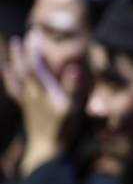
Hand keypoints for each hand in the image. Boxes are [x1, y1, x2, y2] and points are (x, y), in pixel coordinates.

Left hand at [8, 30, 81, 176]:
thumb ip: (73, 88)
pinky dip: (10, 77)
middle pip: (24, 66)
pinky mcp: (26, 107)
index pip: (36, 64)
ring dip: (14, 59)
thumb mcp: (72, 109)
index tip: (35, 33)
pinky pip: (14, 87)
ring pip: (16, 74)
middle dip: (24, 49)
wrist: (46, 151)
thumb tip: (73, 68)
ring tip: (12, 46)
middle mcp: (31, 92)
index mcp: (41, 90)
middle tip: (28, 34)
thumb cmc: (62, 130)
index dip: (35, 48)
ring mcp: (27, 100)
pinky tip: (8, 73)